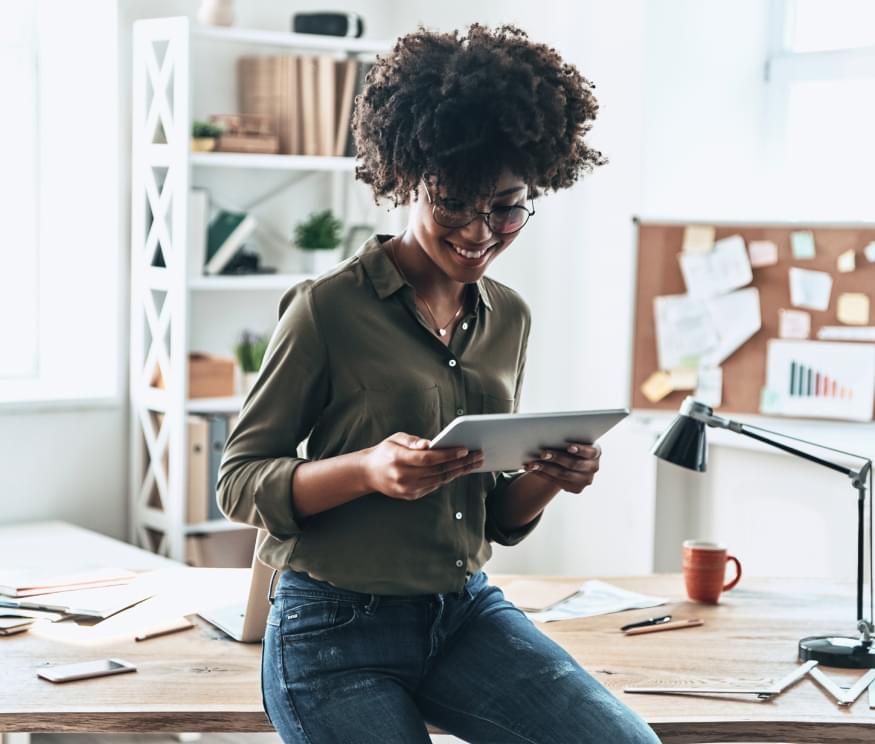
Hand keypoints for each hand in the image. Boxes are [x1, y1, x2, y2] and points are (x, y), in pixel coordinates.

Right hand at [362, 432, 483, 500]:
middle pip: (438, 470)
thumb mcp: (396, 439)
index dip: (447, 454)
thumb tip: (430, 444)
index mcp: (398, 458)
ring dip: (459, 471)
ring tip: (474, 463)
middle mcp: (403, 476)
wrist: (368, 473)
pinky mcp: (410, 496)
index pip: (428, 458)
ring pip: (439, 480)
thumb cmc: (386, 451)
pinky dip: (448, 478)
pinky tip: (460, 470)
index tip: (464, 449)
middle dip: (460, 463)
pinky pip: (434, 486)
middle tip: (478, 455)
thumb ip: (413, 441)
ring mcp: (407, 489)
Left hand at [523, 442, 600, 492]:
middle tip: (543, 453)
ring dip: (546, 468)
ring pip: (563, 474)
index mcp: (596, 452)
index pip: (590, 452)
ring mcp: (585, 480)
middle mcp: (593, 467)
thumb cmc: (571, 443)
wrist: (572, 459)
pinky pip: (556, 481)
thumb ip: (567, 436)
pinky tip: (532, 469)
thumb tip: (548, 430)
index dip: (580, 449)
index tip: (568, 447)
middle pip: (574, 464)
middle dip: (557, 458)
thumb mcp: (574, 438)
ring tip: (532, 463)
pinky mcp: (576, 489)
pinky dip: (543, 474)